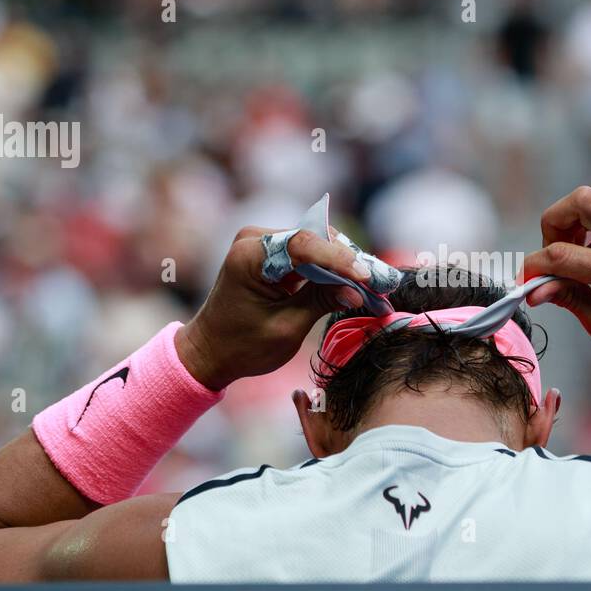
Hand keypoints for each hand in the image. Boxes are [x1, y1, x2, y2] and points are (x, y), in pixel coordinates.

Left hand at [176, 225, 374, 390]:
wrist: (210, 351)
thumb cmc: (242, 346)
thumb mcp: (286, 328)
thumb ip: (321, 302)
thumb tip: (358, 291)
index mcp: (248, 256)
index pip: (302, 245)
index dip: (339, 259)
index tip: (367, 276)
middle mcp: (254, 239)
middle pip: (313, 239)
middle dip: (348, 260)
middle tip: (380, 280)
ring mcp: (263, 242)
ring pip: (316, 244)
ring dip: (343, 264)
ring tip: (374, 283)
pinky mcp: (272, 252)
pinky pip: (308, 253)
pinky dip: (331, 268)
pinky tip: (355, 281)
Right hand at [519, 187, 590, 373]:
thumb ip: (569, 299)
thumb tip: (535, 289)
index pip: (562, 254)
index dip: (534, 266)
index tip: (526, 279)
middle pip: (580, 200)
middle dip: (554, 222)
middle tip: (553, 254)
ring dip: (572, 224)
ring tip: (574, 259)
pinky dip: (590, 230)